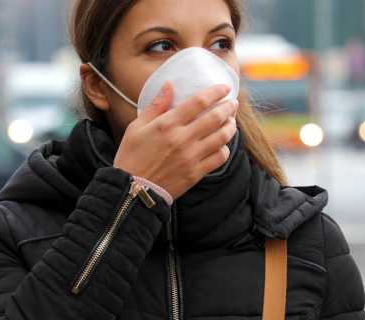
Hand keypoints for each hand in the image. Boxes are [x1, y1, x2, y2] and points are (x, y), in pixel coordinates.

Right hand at [113, 82, 237, 199]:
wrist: (131, 190)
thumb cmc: (131, 157)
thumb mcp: (136, 127)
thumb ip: (156, 105)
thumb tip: (169, 84)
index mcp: (167, 125)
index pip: (198, 102)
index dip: (215, 92)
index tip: (224, 88)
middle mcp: (182, 139)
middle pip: (215, 118)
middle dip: (228, 108)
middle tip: (233, 103)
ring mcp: (191, 157)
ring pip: (222, 138)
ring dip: (230, 127)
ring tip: (231, 121)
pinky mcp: (195, 173)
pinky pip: (219, 158)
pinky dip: (225, 149)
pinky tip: (222, 144)